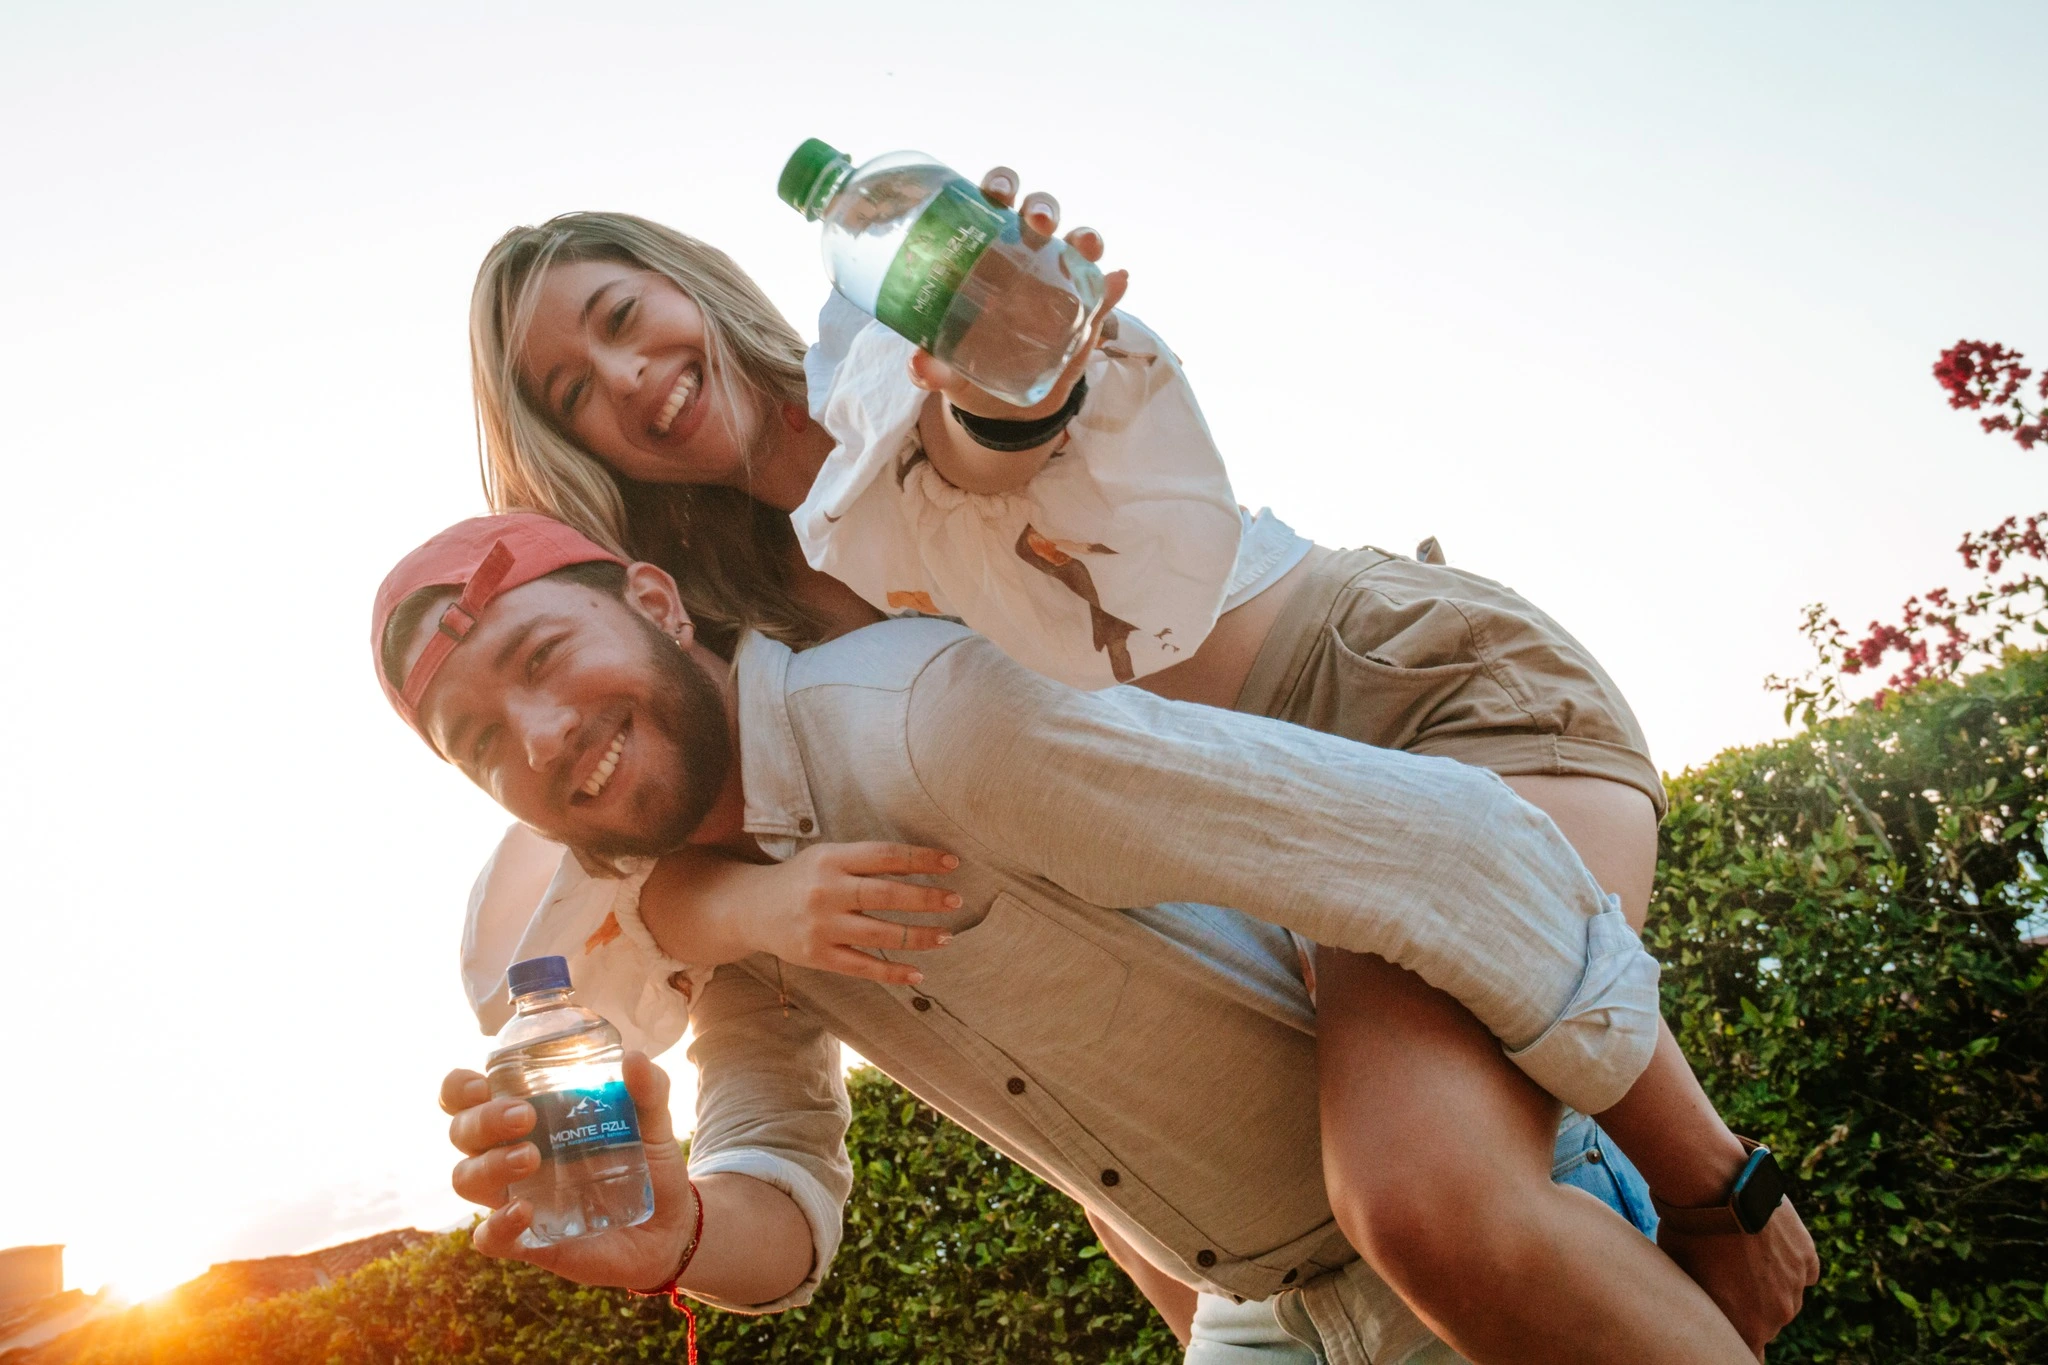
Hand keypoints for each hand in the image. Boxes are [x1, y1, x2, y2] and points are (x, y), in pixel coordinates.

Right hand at [442, 1052, 694, 1290]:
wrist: (669, 1225)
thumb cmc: (646, 1162)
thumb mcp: (652, 1122)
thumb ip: (649, 1088)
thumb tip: (634, 1058)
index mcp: (529, 1116)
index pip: (468, 1096)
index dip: (460, 1088)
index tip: (483, 1085)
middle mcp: (509, 1153)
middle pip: (462, 1132)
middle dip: (482, 1120)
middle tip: (525, 1117)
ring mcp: (514, 1197)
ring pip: (466, 1179)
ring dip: (489, 1164)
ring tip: (530, 1158)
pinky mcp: (527, 1240)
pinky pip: (489, 1238)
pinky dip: (497, 1225)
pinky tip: (523, 1211)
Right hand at [746, 841, 962, 984]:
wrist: (750, 908)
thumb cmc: (802, 878)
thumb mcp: (828, 857)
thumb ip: (866, 861)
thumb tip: (920, 866)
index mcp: (832, 860)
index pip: (885, 856)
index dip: (922, 858)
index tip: (952, 863)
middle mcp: (827, 892)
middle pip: (886, 895)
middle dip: (927, 899)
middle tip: (956, 900)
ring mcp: (822, 927)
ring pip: (880, 935)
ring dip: (918, 937)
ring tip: (946, 936)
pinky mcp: (818, 956)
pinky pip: (863, 967)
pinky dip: (893, 972)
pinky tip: (918, 973)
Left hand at [906, 165, 1130, 423]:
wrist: (1001, 402)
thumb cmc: (965, 363)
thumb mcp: (946, 367)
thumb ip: (931, 368)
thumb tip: (918, 367)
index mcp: (985, 248)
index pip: (994, 201)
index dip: (999, 184)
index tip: (997, 192)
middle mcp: (1025, 253)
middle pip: (1038, 212)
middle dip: (1042, 207)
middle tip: (1038, 222)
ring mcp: (1059, 277)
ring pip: (1078, 240)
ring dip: (1085, 236)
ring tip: (1085, 246)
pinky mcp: (1084, 308)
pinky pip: (1104, 288)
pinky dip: (1113, 283)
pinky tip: (1117, 279)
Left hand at [1659, 1198, 1821, 1359]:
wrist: (1712, 1189)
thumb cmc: (1687, 1235)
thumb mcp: (1684, 1281)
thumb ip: (1704, 1310)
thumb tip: (1703, 1318)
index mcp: (1747, 1330)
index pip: (1746, 1353)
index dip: (1734, 1337)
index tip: (1724, 1321)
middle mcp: (1777, 1316)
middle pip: (1766, 1323)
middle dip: (1748, 1307)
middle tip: (1724, 1277)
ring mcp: (1796, 1286)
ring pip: (1785, 1296)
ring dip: (1768, 1283)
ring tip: (1740, 1253)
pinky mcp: (1807, 1256)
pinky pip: (1802, 1271)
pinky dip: (1788, 1263)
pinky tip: (1766, 1245)